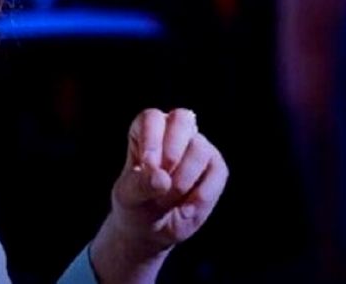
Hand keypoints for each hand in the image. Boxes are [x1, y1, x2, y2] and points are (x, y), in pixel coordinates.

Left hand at [90, 108, 228, 282]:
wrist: (152, 228)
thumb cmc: (136, 203)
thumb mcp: (128, 197)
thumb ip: (140, 185)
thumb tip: (163, 179)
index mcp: (147, 129)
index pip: (152, 118)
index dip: (151, 139)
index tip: (147, 165)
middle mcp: (175, 131)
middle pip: (182, 119)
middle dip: (172, 153)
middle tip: (162, 181)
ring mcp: (198, 147)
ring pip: (200, 148)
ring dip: (182, 181)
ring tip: (166, 202)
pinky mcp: (216, 167)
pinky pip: (217, 172)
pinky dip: (201, 195)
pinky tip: (185, 210)